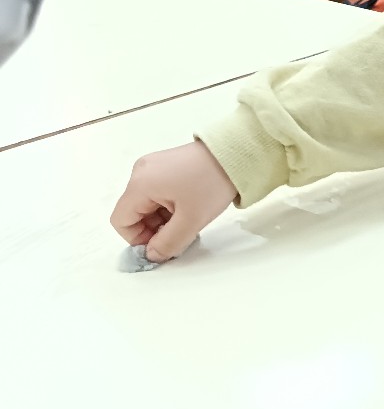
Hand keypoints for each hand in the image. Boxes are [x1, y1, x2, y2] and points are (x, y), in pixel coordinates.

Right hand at [110, 141, 236, 262]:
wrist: (237, 152)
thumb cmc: (212, 183)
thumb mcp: (190, 220)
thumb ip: (167, 243)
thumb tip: (151, 256)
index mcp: (140, 183)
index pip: (121, 221)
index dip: (137, 239)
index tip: (161, 244)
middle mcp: (141, 171)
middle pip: (134, 211)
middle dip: (152, 228)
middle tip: (179, 233)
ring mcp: (153, 165)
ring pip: (147, 203)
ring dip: (162, 217)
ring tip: (188, 217)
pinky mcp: (167, 163)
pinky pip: (157, 191)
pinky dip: (168, 204)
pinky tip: (190, 205)